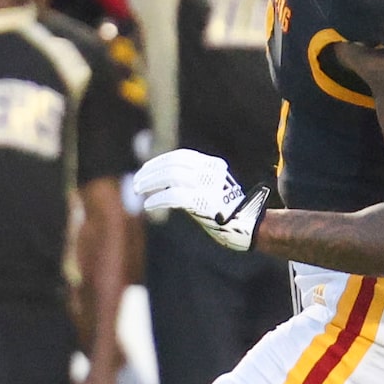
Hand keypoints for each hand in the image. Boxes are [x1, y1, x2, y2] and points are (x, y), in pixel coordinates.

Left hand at [129, 148, 267, 249]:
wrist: (246, 227)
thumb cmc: (225, 211)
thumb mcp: (211, 188)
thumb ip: (192, 180)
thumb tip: (161, 179)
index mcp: (213, 165)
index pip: (181, 156)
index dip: (160, 161)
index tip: (146, 169)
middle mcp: (211, 172)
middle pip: (173, 165)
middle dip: (151, 172)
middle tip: (136, 182)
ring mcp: (208, 186)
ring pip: (170, 176)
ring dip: (150, 183)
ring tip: (138, 191)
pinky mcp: (203, 202)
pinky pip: (173, 197)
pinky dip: (157, 200)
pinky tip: (149, 206)